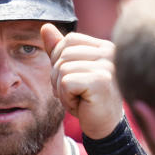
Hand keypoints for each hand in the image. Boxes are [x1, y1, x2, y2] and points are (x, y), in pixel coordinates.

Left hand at [41, 23, 123, 139]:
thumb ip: (59, 50)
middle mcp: (109, 53)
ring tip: (78, 98)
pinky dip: (66, 98)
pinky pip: (66, 83)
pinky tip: (81, 105)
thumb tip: (45, 26)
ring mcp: (107, 66)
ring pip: (62, 69)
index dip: (60, 60)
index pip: (69, 40)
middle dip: (58, 77)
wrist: (105, 127)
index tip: (72, 80)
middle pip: (63, 54)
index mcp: (104, 47)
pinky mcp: (101, 81)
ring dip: (62, 90)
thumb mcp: (71, 72)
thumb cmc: (88, 99)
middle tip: (74, 93)